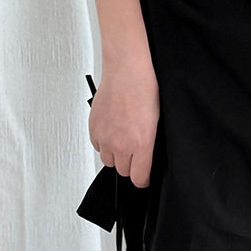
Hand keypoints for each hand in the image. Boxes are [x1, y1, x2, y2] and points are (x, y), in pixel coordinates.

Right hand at [89, 60, 159, 187]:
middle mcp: (120, 144)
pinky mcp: (93, 128)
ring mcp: (105, 137)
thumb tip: (149, 154)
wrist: (126, 71)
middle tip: (135, 151)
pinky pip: (98, 146)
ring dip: (116, 154)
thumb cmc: (144, 89)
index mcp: (140, 144)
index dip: (143, 179)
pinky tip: (113, 130)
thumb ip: (150, 142)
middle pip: (123, 171)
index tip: (144, 176)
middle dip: (130, 165)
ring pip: (108, 161)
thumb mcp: (157, 120)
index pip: (139, 178)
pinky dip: (104, 142)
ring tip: (123, 139)